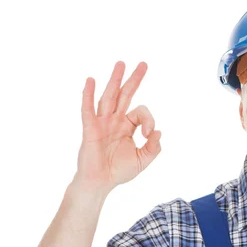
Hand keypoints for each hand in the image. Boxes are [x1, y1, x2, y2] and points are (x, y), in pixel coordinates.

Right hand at [73, 61, 161, 190]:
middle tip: (143, 63)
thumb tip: (158, 131)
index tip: (150, 134)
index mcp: (127, 126)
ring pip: (109, 97)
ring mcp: (102, 123)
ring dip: (114, 80)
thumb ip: (154, 147)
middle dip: (134, 79)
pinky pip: (88, 109)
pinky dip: (88, 95)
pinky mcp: (90, 129)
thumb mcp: (143, 159)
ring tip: (121, 64)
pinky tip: (91, 81)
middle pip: (124, 94)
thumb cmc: (119, 171)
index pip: (141, 112)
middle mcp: (114, 120)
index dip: (149, 119)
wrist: (101, 183)